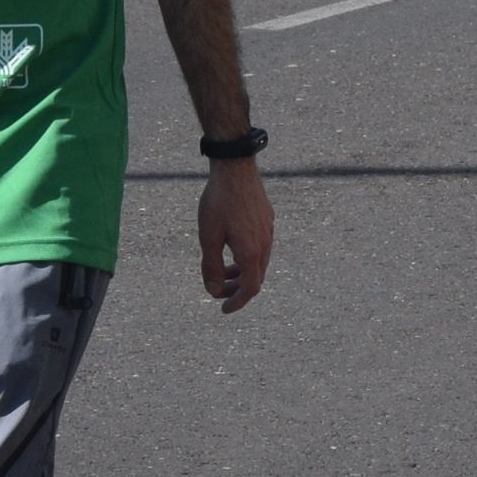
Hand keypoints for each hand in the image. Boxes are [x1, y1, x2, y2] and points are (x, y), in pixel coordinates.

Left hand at [198, 159, 272, 311]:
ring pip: (259, 263)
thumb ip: (211, 266)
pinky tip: (232, 246)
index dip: (236, 302)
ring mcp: (268, 231)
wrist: (236, 168)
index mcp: (251, 252)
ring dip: (241, 273)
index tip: (223, 309)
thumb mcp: (208, 237)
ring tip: (224, 270)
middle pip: (255, 278)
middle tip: (218, 290)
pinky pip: (260, 247)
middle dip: (236, 289)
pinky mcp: (267, 220)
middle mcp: (265, 245)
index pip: (249, 289)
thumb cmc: (219, 202)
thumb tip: (214, 290)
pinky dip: (247, 257)